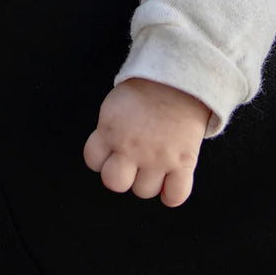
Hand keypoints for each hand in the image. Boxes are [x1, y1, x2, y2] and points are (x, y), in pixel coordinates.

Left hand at [83, 78, 209, 207]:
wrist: (180, 78)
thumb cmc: (147, 89)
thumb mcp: (117, 105)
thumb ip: (110, 130)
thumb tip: (109, 151)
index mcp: (110, 130)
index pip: (93, 161)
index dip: (102, 158)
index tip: (112, 151)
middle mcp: (131, 148)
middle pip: (115, 183)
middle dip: (123, 175)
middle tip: (133, 163)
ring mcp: (157, 158)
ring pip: (144, 191)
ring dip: (149, 181)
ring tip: (156, 164)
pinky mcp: (182, 162)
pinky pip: (175, 196)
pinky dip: (172, 195)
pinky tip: (172, 181)